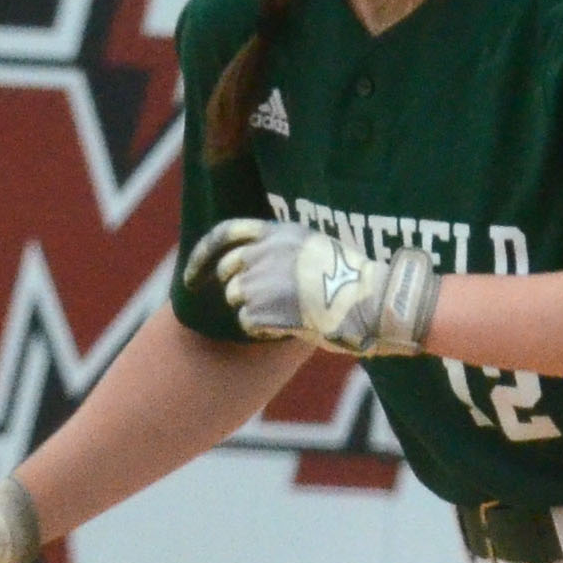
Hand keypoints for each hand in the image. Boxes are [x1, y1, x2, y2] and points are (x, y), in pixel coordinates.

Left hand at [182, 218, 438, 358]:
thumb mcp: (316, 250)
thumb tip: (247, 269)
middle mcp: (265, 251)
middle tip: (268, 303)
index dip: (202, 256)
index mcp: (279, 232)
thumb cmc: (354, 282)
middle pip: (229, 273)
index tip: (189, 276)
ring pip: (236, 300)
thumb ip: (281, 253)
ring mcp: (261, 279)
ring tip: (290, 313)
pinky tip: (290, 326)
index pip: (225, 234)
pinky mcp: (262, 308)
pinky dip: (264, 329)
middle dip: (240, 290)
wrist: (373, 302)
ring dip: (256, 311)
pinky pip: (248, 323)